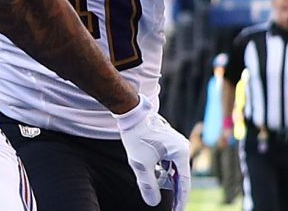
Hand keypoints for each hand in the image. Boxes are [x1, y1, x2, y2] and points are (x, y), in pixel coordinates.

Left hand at [114, 95, 190, 210]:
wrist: (130, 113)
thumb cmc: (136, 136)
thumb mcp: (140, 163)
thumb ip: (147, 184)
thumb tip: (153, 203)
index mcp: (181, 153)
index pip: (184, 183)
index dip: (180, 200)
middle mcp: (183, 148)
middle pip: (179, 176)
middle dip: (169, 188)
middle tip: (168, 206)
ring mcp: (176, 145)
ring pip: (172, 169)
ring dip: (162, 177)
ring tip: (149, 177)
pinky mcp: (169, 143)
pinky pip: (167, 162)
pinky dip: (159, 169)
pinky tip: (150, 169)